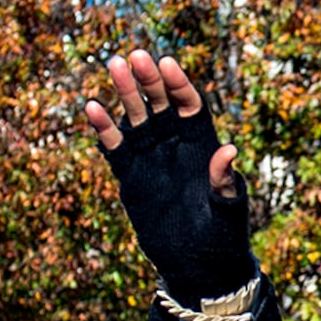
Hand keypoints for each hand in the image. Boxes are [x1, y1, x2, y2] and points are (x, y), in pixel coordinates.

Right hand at [82, 50, 257, 303]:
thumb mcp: (227, 208)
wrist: (197, 264)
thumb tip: (229, 150)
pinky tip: (92, 107)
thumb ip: (224, 179)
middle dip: (148, 81)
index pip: (190, 105)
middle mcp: (175, 144)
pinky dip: (104, 129)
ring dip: (124, 93)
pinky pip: (115, 148)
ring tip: (113, 66)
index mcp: (203, 144)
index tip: (166, 64)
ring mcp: (151, 158)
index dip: (178, 84)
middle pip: (160, 104)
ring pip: (135, 118)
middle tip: (133, 56)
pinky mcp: (131, 176)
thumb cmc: (222, 235)